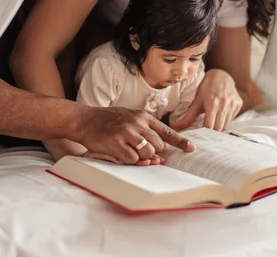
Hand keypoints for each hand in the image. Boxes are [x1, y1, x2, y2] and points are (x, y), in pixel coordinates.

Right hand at [77, 107, 195, 164]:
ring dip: (140, 158)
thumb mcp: (129, 118)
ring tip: (127, 149)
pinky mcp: (117, 144)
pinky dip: (128, 160)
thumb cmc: (108, 121)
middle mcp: (137, 123)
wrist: (85, 120)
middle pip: (158, 147)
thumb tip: (159, 153)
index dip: (180, 142)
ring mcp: (127, 133)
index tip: (192, 149)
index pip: (166, 131)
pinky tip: (118, 152)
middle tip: (138, 150)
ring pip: (147, 154)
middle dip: (153, 153)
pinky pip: (132, 160)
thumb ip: (145, 131)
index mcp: (143, 116)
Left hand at [171, 69, 241, 131]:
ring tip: (213, 124)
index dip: (205, 133)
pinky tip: (220, 116)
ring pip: (226, 125)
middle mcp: (224, 103)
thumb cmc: (206, 89)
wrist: (221, 76)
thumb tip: (175, 127)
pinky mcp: (239, 104)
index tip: (200, 136)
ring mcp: (233, 104)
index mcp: (212, 103)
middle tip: (206, 133)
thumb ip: (188, 117)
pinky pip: (231, 119)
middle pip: (219, 128)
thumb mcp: (197, 101)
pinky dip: (225, 120)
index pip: (210, 126)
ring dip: (219, 127)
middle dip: (212, 132)